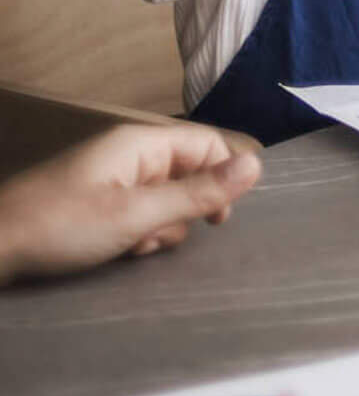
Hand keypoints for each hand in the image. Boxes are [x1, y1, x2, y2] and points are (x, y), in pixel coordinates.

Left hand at [0, 123, 261, 284]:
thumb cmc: (63, 225)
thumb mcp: (137, 214)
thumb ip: (198, 192)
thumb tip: (257, 164)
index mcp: (143, 143)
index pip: (208, 145)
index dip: (222, 177)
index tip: (219, 220)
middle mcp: (131, 155)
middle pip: (186, 176)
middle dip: (181, 213)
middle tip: (154, 238)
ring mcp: (111, 180)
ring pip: (162, 201)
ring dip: (157, 228)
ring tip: (130, 248)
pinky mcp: (95, 204)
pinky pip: (136, 214)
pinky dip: (135, 234)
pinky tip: (117, 251)